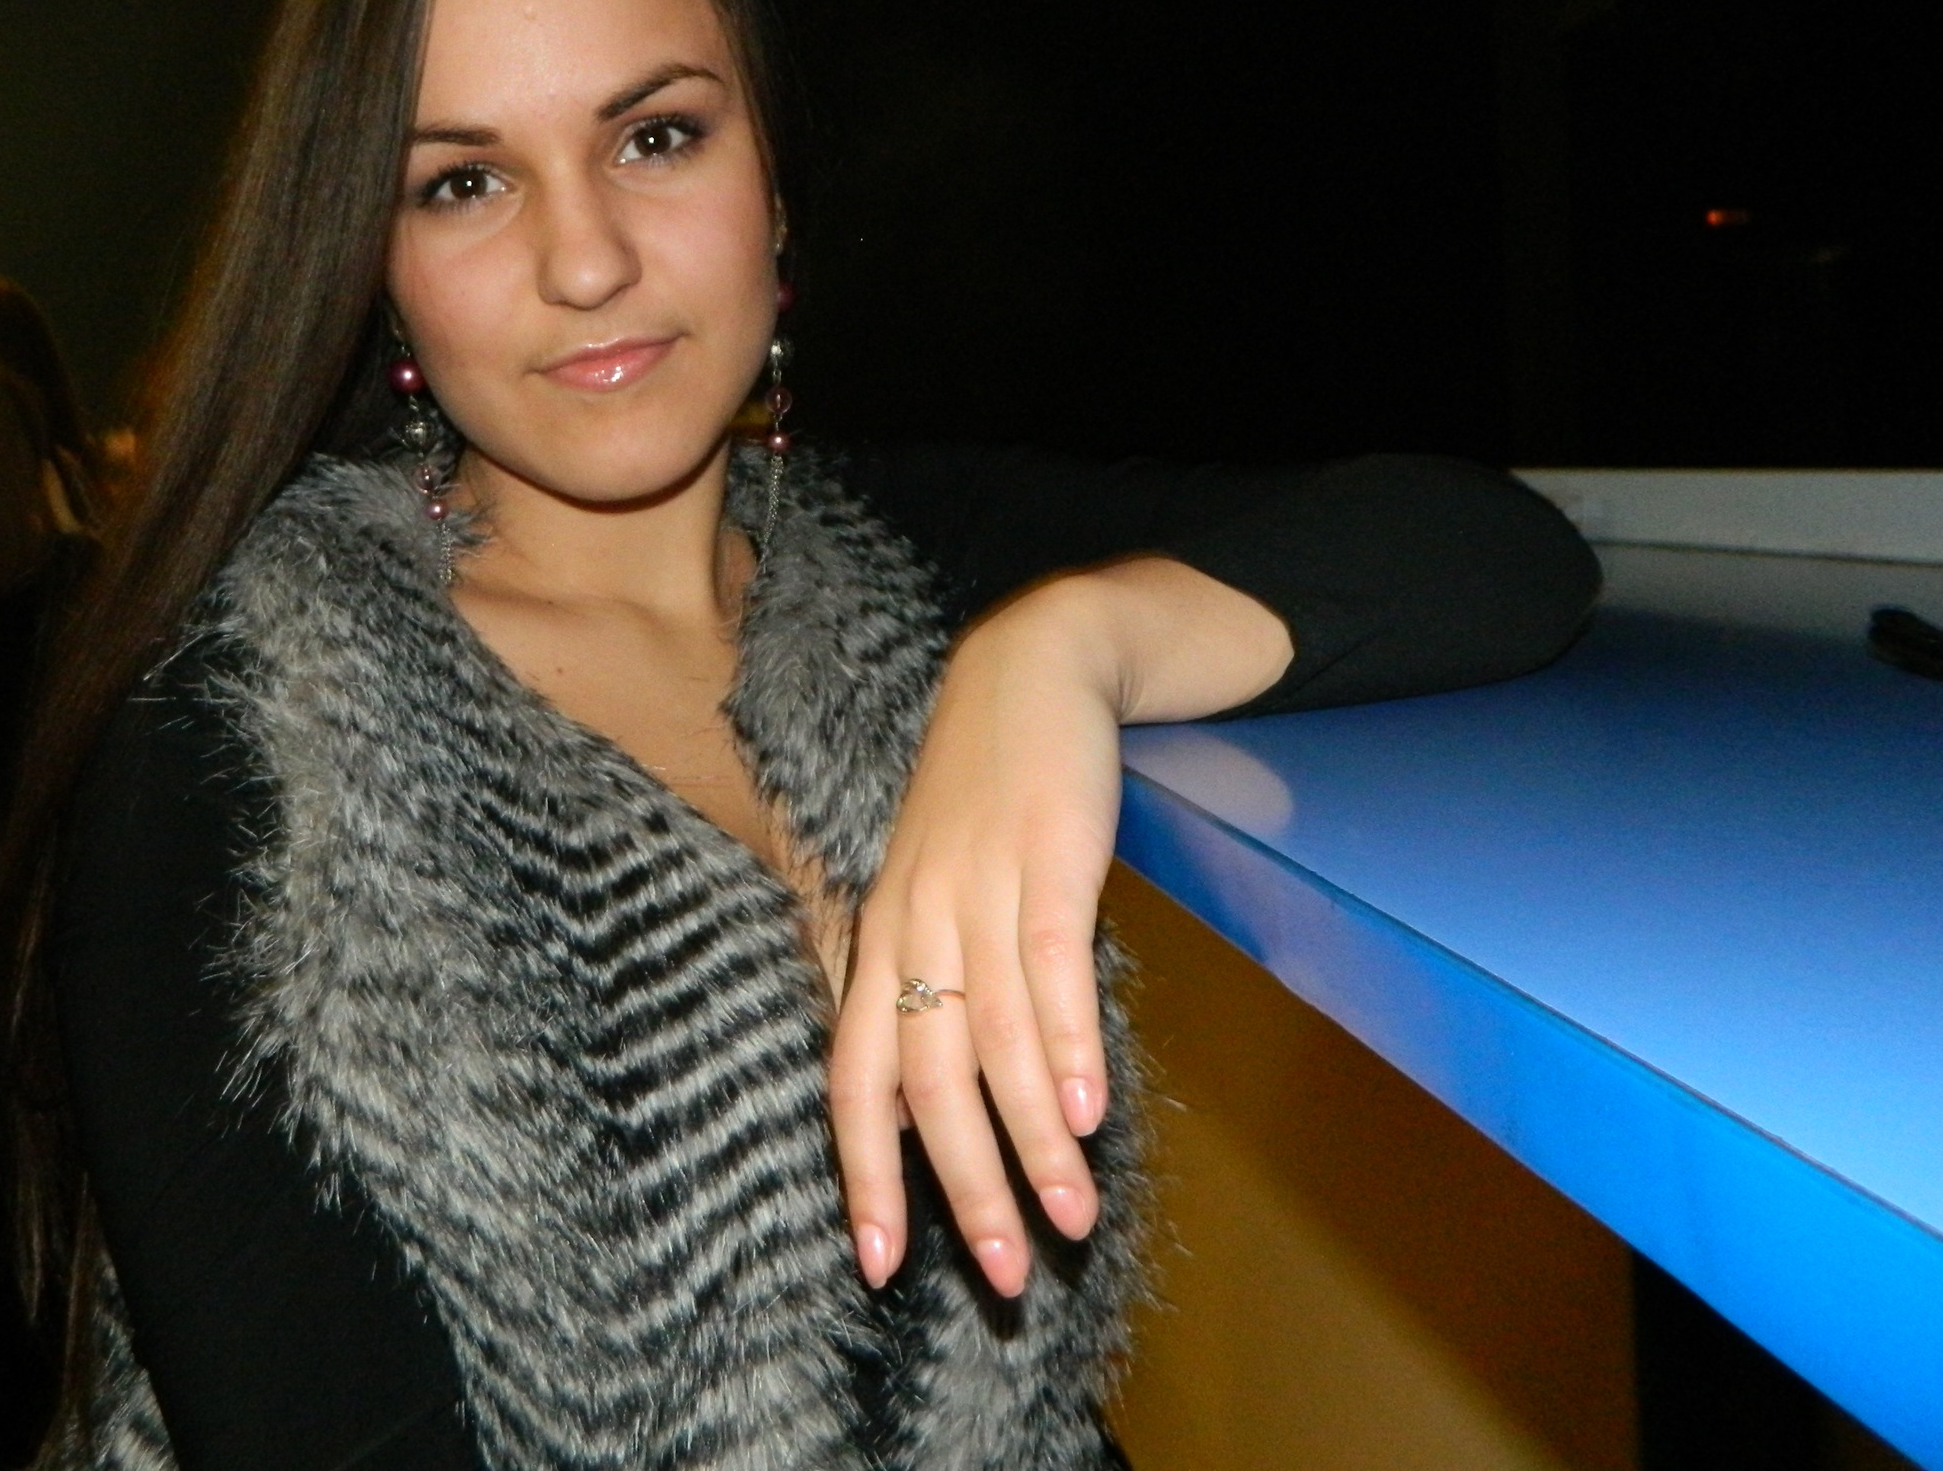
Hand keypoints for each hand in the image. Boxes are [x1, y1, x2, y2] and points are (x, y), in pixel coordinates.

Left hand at [829, 559, 1292, 1297]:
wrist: (1032, 669)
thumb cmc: (985, 798)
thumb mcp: (935, 889)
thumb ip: (931, 984)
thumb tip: (935, 1105)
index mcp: (881, 937)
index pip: (854, 1076)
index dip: (864, 1171)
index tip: (879, 1264)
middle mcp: (916, 921)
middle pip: (928, 1079)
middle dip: (964, 1188)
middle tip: (1002, 1274)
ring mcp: (981, 889)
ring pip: (995, 1042)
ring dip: (1034, 1146)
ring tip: (1071, 1221)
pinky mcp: (1050, 859)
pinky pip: (1052, 970)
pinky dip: (1068, 1049)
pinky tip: (1088, 1114)